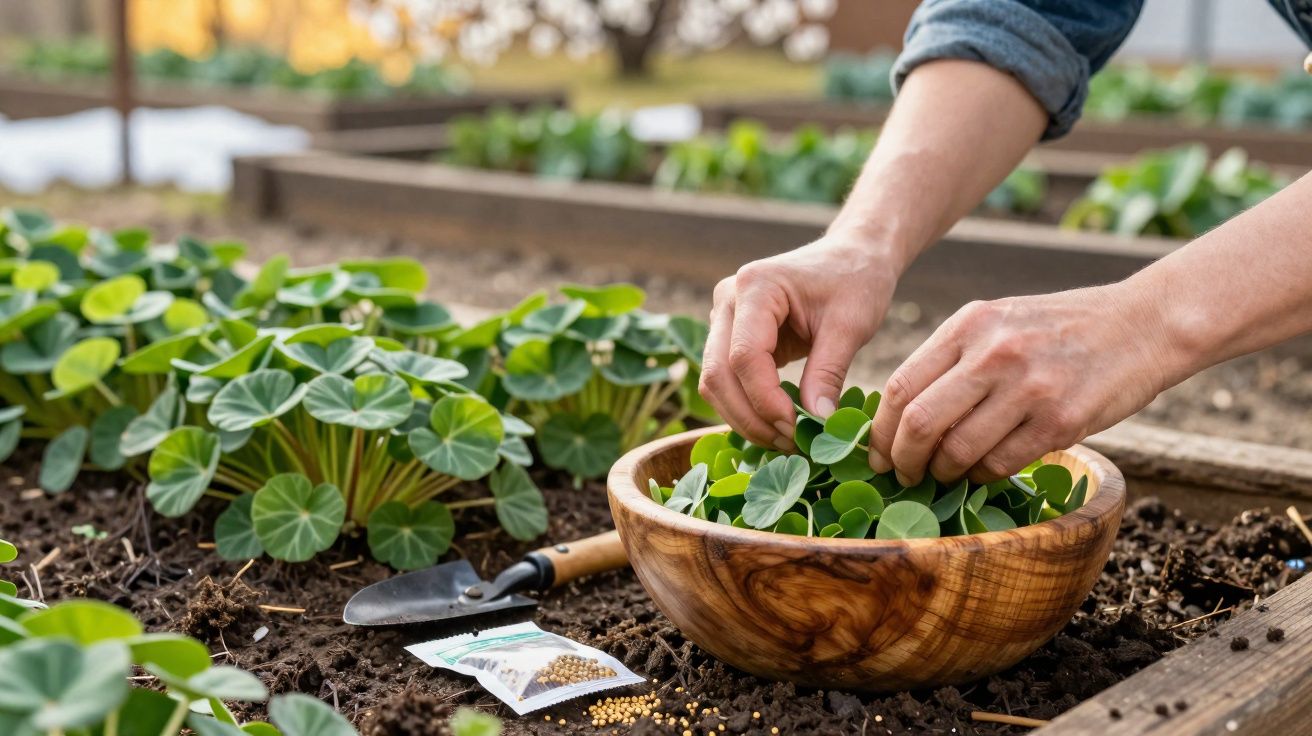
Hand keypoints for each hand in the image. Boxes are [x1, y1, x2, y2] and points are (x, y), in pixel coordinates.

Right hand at [699, 234, 898, 449]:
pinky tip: (777, 425)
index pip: (744, 356)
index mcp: (756, 286)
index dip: (765, 400)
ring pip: (714, 382)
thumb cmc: (855, 281)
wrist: (851, 257)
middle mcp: (728, 300)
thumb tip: (816, 424)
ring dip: (744, 418)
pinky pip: (726, 380)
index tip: (797, 429)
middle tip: (790, 444)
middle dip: (750, 417)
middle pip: (717, 373)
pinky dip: (746, 407)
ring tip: (786, 439)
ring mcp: (724, 317)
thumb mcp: (851, 325)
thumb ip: (829, 373)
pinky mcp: (730, 335)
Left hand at [868, 283, 1179, 484]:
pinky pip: (1001, 464)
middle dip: (903, 460)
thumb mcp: (998, 321)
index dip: (880, 431)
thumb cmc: (1059, 327)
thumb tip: (900, 415)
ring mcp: (1029, 388)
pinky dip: (983, 476)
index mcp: (969, 324)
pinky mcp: (1061, 421)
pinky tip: (983, 471)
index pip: (900, 386)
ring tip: (944, 475)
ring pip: (958, 450)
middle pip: (920, 423)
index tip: (878, 454)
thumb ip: (952, 359)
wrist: (1142, 323)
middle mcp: (994, 353)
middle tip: (904, 475)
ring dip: (943, 473)